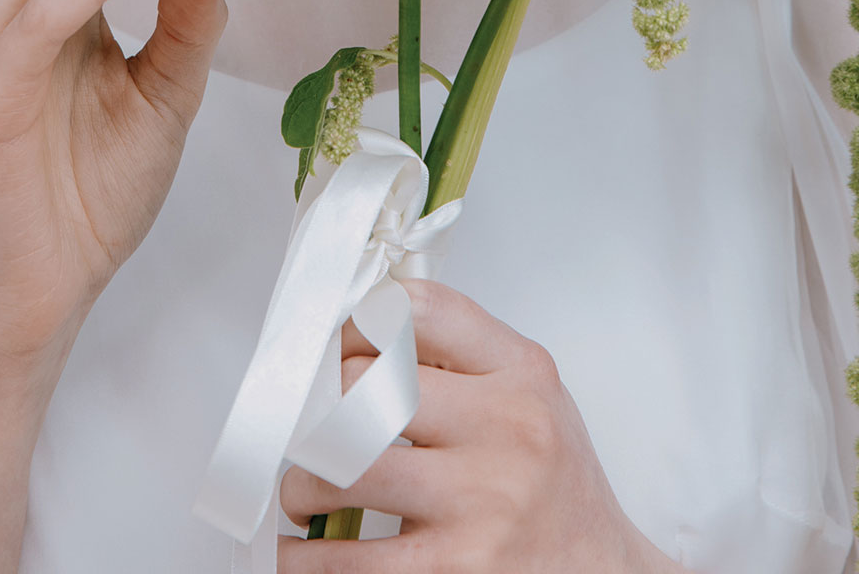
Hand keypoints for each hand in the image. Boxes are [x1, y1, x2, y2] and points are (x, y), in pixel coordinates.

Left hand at [278, 280, 674, 570]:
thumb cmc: (556, 487)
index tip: (333, 349)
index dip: (357, 323)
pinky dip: (306, 559)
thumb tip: (360, 340)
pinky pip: (348, 562)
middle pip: (366, 385)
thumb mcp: (531, 397)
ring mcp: (481, 504)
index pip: (421, 311)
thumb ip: (463, 359)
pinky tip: (305, 551)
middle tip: (311, 430)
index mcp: (521, 374)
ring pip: (343, 470)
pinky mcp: (455, 572)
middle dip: (319, 411)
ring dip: (303, 486)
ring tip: (305, 493)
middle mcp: (507, 430)